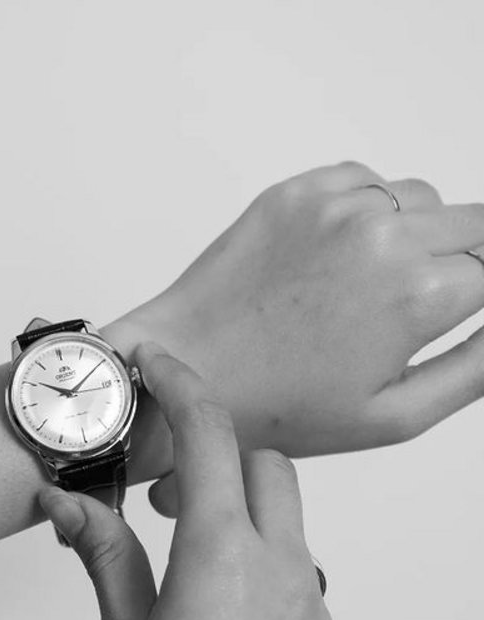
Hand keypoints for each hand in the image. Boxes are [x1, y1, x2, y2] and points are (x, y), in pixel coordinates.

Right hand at [39, 343, 347, 619]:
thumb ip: (103, 553)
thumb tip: (63, 502)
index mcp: (221, 556)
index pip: (211, 435)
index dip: (182, 385)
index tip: (158, 364)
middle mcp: (282, 570)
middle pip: (264, 465)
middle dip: (219, 458)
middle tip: (169, 494)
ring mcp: (314, 608)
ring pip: (288, 521)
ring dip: (244, 515)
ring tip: (196, 561)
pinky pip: (304, 579)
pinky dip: (266, 572)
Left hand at [104, 162, 483, 512]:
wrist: (187, 368)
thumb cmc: (277, 405)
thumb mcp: (392, 416)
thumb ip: (474, 368)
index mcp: (418, 294)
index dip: (479, 294)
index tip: (456, 307)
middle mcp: (384, 235)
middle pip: (470, 224)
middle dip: (461, 261)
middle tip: (416, 304)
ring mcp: (334, 207)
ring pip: (419, 198)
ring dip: (415, 233)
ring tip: (369, 286)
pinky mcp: (294, 193)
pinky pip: (363, 182)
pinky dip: (367, 211)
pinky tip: (336, 258)